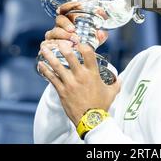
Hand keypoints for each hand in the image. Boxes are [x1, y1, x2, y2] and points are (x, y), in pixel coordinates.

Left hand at [38, 1, 119, 126]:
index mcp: (93, 73)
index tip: (78, 41)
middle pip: (70, 56)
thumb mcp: (112, 92)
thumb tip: (120, 79)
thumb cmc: (101, 106)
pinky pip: (51, 78)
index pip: (88, 53)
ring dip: (49, 56)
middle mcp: (80, 76)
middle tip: (58, 41)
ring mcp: (70, 83)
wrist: (91, 120)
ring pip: (57, 66)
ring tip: (44, 49)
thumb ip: (116, 83)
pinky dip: (45, 70)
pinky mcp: (62, 91)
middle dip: (63, 46)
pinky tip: (40, 64)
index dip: (83, 44)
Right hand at [41, 1, 108, 48]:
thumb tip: (102, 32)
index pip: (65, 8)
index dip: (69, 5)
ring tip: (73, 41)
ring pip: (53, 32)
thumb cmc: (85, 46)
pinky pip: (47, 44)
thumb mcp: (95, 39)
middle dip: (66, 24)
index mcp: (69, 20)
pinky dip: (53, 45)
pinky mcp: (48, 47)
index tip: (77, 4)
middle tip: (73, 30)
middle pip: (59, 19)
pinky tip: (61, 48)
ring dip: (63, 35)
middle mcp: (59, 26)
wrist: (78, 61)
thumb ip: (100, 35)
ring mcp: (52, 36)